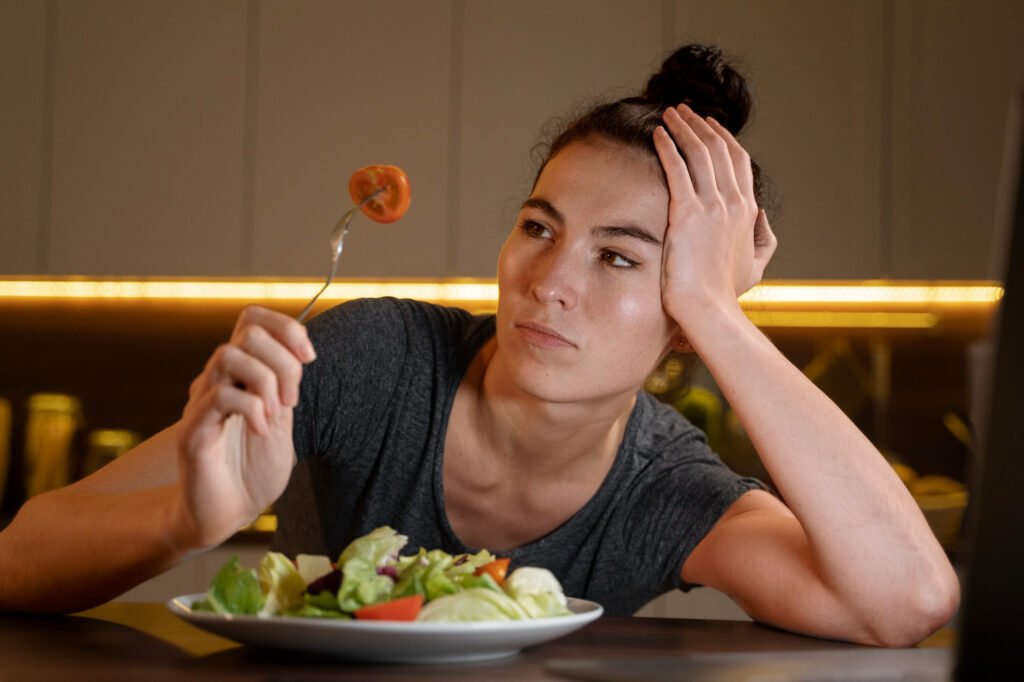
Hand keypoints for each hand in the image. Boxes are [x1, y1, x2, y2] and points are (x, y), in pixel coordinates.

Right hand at [173, 305, 315, 550]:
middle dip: (283, 361)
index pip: (251, 318)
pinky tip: (262, 431)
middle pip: (247, 333)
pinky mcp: (192, 431)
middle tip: (291, 401)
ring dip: (265, 382)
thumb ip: (284, 383)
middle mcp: (216, 380)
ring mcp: (201, 403)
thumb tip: (300, 349)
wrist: (229, 512)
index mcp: (239, 373)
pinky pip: (220, 396)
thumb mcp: (281, 417)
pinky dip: (252, 409)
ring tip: (276, 415)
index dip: (285, 326)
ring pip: (229, 355)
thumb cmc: (254, 468)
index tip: (309, 357)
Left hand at [653, 104, 776, 323]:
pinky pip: (677, 170)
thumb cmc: (725, 293)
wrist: (708, 309)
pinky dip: (668, 147)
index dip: (723, 138)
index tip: (708, 124)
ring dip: (683, 127)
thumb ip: (763, 238)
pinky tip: (657, 134)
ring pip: (699, 153)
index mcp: (747, 212)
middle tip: (683, 109)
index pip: (737, 161)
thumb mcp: (755, 265)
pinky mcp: (687, 214)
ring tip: (669, 112)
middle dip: (700, 124)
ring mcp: (712, 207)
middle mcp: (733, 203)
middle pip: (719, 149)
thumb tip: (762, 217)